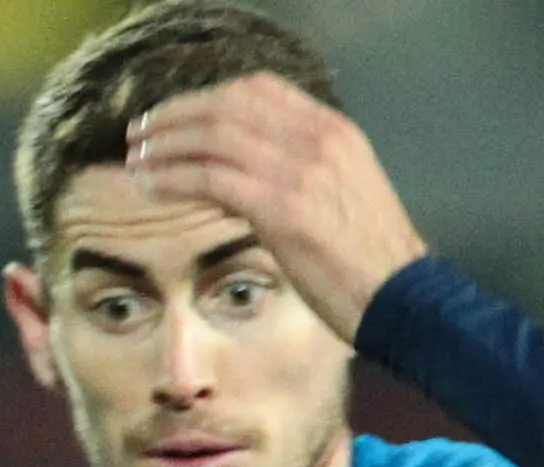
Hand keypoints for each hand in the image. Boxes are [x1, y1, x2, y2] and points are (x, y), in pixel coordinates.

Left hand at [130, 74, 429, 344]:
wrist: (405, 300)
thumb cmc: (375, 263)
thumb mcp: (347, 194)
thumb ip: (307, 170)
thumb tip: (250, 171)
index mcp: (334, 131)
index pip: (259, 89)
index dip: (208, 97)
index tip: (178, 114)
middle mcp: (316, 139)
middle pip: (227, 105)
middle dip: (175, 115)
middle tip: (142, 132)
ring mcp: (298, 171)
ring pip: (212, 135)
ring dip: (165, 144)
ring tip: (137, 158)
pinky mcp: (280, 208)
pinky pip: (209, 177)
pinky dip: (173, 177)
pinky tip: (151, 185)